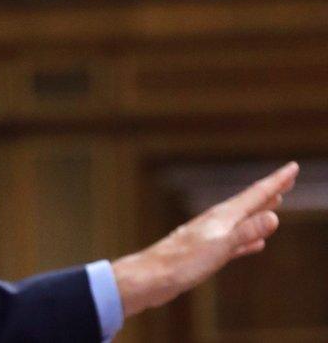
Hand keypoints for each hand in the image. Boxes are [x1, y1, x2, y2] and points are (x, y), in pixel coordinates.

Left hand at [112, 161, 298, 317]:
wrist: (151, 277)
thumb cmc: (182, 263)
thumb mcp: (219, 247)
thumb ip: (245, 233)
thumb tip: (273, 217)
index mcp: (222, 217)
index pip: (256, 195)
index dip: (277, 181)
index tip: (293, 167)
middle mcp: (217, 222)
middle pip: (250, 202)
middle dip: (271, 190)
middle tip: (288, 178)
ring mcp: (211, 236)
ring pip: (243, 219)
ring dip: (260, 211)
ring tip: (275, 203)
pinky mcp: (207, 253)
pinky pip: (236, 241)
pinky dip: (249, 239)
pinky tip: (257, 245)